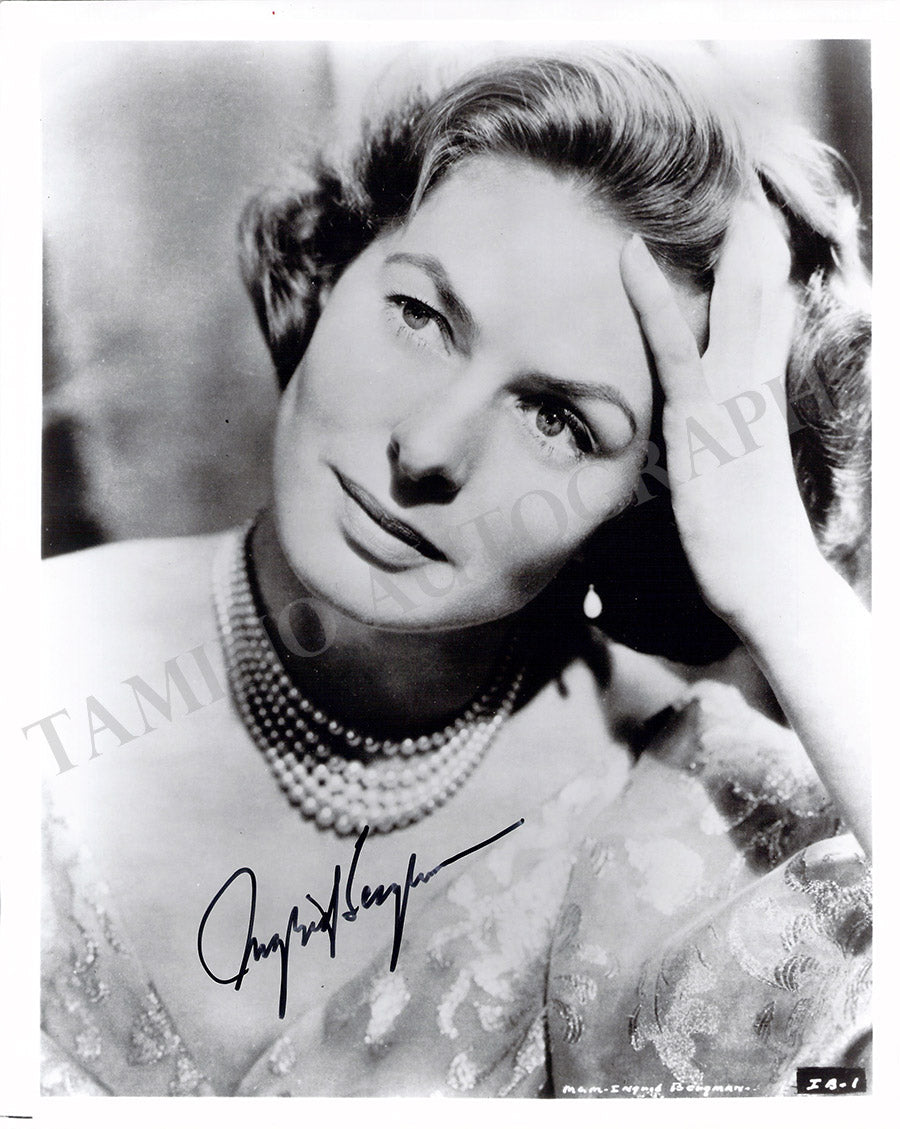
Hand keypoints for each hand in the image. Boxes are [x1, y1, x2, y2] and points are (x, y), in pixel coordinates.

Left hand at [620, 200, 820, 637]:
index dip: (761, 268)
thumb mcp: (732, 481)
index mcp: (762, 397)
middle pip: (763, 296)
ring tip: (722, 189)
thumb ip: (722, 445)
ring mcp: (734, 399)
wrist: (769, 585)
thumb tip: (707, 436)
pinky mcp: (703, 421)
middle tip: (749, 185)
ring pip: (735, 306)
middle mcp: (755, 387)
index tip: (755, 225)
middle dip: (757, 241)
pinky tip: (631, 257)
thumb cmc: (750, 545)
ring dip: (729, 247)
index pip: (767, 317)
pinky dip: (651, 299)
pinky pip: (673, 348)